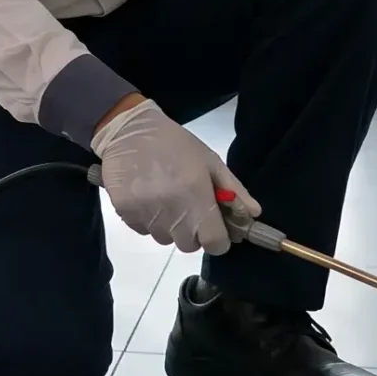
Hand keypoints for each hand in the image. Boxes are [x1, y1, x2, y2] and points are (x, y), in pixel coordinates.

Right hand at [91, 99, 258, 254]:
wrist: (127, 130)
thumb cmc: (174, 143)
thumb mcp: (209, 160)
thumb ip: (234, 189)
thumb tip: (253, 214)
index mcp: (196, 195)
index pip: (214, 242)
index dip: (218, 239)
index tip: (215, 228)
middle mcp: (171, 210)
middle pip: (189, 245)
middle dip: (193, 233)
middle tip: (188, 208)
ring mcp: (145, 213)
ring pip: (164, 239)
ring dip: (169, 226)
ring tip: (164, 199)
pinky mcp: (124, 212)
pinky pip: (143, 230)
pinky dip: (148, 220)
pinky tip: (146, 198)